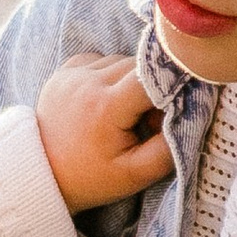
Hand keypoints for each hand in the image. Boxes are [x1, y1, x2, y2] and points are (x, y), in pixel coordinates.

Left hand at [36, 53, 169, 212]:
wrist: (45, 174)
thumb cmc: (93, 177)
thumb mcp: (136, 175)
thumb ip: (168, 149)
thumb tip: (191, 114)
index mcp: (105, 107)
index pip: (151, 76)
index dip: (170, 86)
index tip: (175, 103)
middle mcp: (87, 82)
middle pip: (138, 66)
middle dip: (151, 87)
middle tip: (146, 119)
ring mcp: (73, 73)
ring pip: (121, 60)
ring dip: (132, 80)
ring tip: (124, 112)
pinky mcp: (65, 69)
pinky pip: (102, 59)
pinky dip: (111, 75)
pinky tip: (105, 100)